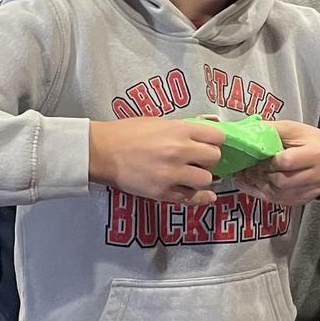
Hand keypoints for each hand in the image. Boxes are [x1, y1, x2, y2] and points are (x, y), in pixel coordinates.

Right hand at [88, 118, 224, 206]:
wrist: (102, 152)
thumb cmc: (128, 133)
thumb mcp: (159, 122)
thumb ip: (183, 128)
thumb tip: (206, 132)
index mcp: (179, 130)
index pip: (217, 136)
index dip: (215, 141)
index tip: (209, 144)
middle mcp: (179, 151)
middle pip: (214, 157)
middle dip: (209, 158)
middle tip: (199, 159)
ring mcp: (172, 174)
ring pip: (206, 179)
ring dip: (201, 177)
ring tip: (191, 175)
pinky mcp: (163, 192)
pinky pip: (191, 198)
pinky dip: (200, 197)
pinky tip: (205, 196)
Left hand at [235, 120, 319, 204]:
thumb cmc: (311, 140)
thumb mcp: (293, 128)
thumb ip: (271, 130)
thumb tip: (245, 134)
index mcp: (315, 154)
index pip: (286, 162)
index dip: (266, 162)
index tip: (253, 159)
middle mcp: (317, 175)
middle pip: (282, 182)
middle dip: (260, 176)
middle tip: (246, 170)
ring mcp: (313, 190)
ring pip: (279, 195)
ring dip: (259, 187)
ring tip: (246, 178)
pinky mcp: (306, 199)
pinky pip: (281, 201)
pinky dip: (264, 194)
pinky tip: (254, 186)